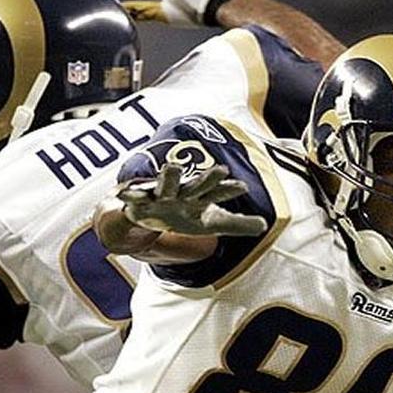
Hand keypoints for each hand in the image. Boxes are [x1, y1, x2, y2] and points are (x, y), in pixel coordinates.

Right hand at [117, 163, 267, 236]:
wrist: (147, 214)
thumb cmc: (184, 214)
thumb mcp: (212, 223)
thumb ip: (237, 224)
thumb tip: (265, 226)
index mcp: (200, 198)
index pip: (218, 193)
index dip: (229, 190)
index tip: (242, 187)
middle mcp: (182, 193)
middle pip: (197, 185)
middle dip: (208, 178)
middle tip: (220, 170)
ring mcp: (160, 195)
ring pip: (166, 184)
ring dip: (170, 176)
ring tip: (173, 166)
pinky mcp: (140, 200)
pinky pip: (135, 197)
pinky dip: (131, 195)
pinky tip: (126, 193)